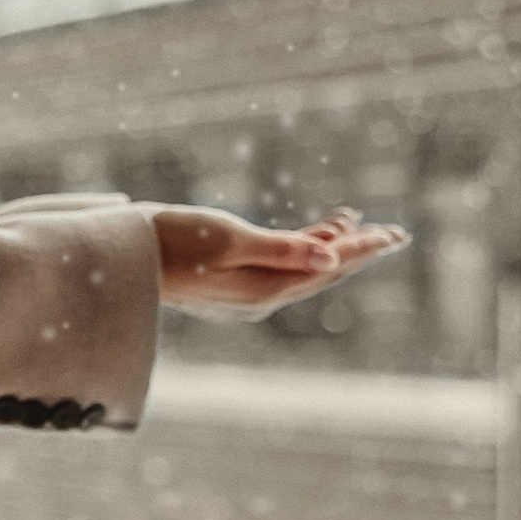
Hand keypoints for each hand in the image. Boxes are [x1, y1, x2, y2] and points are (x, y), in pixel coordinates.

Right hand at [151, 204, 408, 319]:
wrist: (125, 257)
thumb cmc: (172, 242)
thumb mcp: (229, 240)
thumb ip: (282, 249)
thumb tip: (330, 257)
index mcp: (266, 288)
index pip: (329, 265)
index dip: (363, 248)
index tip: (396, 234)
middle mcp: (263, 294)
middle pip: (324, 270)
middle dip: (359, 250)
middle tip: (396, 234)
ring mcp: (249, 288)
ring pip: (306, 265)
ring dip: (334, 245)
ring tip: (362, 225)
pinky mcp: (235, 277)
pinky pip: (283, 262)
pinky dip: (306, 244)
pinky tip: (319, 228)